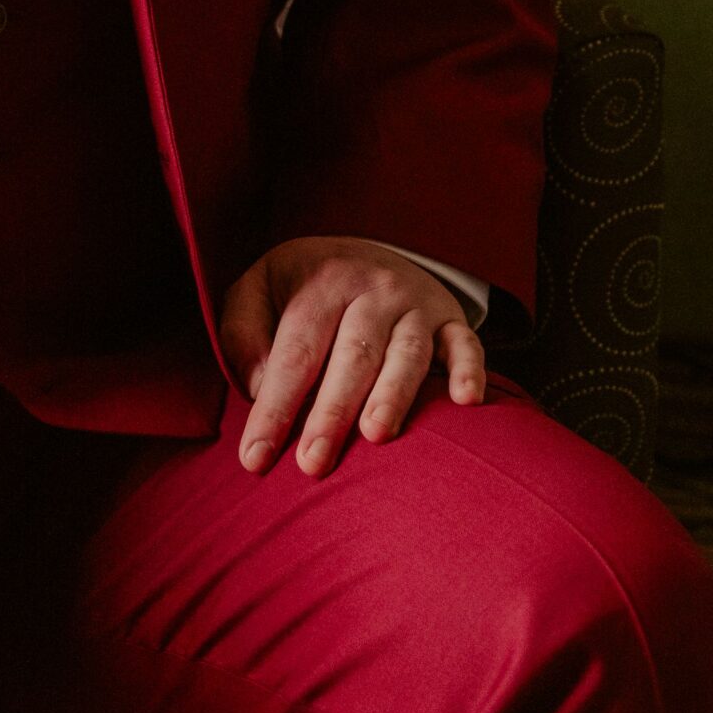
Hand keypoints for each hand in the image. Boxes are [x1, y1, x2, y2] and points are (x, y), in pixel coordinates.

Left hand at [219, 235, 484, 478]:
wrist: (363, 250)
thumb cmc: (301, 288)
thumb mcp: (257, 290)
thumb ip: (244, 333)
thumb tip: (259, 387)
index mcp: (320, 282)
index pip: (295, 351)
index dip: (275, 405)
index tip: (256, 457)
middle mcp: (371, 288)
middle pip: (352, 355)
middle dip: (331, 412)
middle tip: (313, 463)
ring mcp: (415, 302)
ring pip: (407, 353)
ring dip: (393, 394)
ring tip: (376, 435)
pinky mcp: (451, 317)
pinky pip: (466, 343)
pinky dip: (469, 370)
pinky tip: (464, 400)